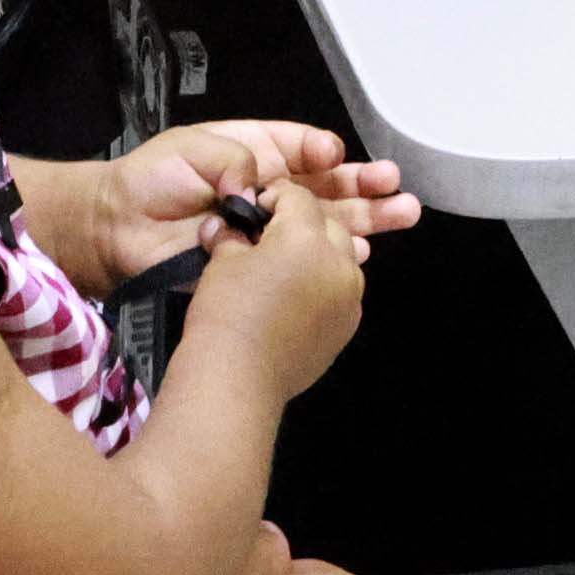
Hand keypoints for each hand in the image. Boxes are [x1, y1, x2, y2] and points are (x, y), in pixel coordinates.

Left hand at [43, 118, 414, 293]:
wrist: (118, 229)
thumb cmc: (152, 179)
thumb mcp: (194, 149)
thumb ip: (235, 161)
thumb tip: (263, 187)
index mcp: (256, 153)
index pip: (303, 149)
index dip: (324, 153)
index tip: (337, 157)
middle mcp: (270, 189)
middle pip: (328, 187)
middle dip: (364, 186)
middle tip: (398, 187)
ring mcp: (269, 229)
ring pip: (326, 223)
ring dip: (364, 220)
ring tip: (401, 215)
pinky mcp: (261, 263)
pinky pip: (304, 259)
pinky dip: (333, 256)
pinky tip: (362, 253)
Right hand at [181, 168, 382, 396]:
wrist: (239, 376)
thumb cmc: (226, 310)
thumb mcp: (224, 262)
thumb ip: (235, 235)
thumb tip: (230, 224)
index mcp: (307, 236)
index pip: (297, 197)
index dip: (274, 197)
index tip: (255, 210)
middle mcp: (340, 261)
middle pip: (329, 225)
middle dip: (303, 225)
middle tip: (270, 240)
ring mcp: (350, 297)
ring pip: (342, 259)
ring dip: (319, 256)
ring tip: (287, 270)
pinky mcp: (348, 326)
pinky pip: (341, 292)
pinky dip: (324, 287)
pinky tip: (297, 300)